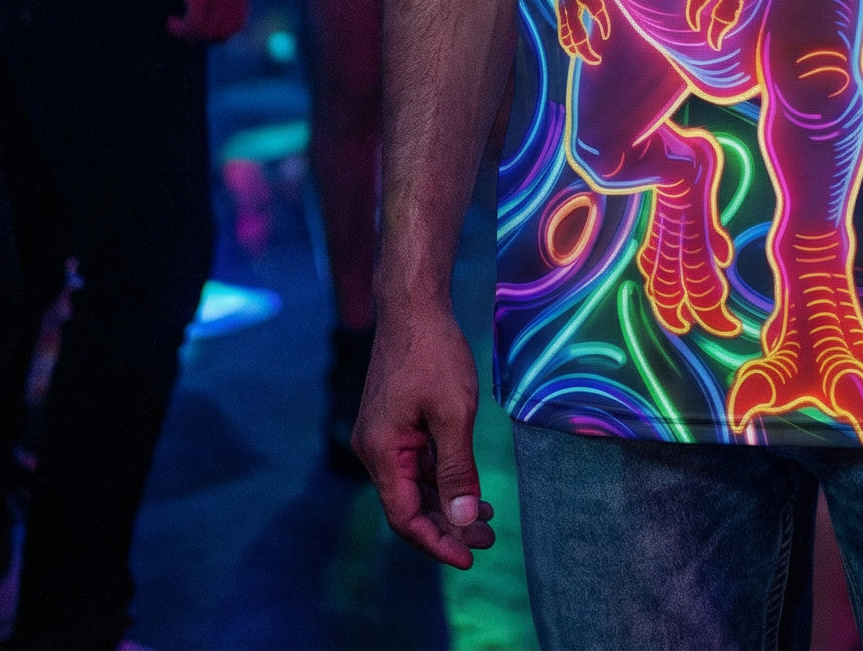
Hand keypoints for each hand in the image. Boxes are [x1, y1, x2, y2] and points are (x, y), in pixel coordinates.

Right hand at [161, 0, 251, 41]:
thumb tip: (211, 11)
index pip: (237, 23)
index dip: (218, 33)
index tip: (199, 30)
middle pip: (224, 32)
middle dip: (202, 37)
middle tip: (184, 31)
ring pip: (208, 32)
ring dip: (189, 34)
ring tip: (175, 26)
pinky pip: (194, 24)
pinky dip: (182, 30)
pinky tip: (171, 23)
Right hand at [353, 301, 496, 568]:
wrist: (414, 304)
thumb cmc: (433, 353)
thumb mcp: (453, 413)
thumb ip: (457, 470)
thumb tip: (465, 520)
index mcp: (380, 451)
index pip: (404, 516)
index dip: (437, 541)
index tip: (469, 557)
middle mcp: (374, 448)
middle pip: (409, 504)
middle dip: (449, 524)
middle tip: (488, 539)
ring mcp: (383, 434)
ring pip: (414, 484)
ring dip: (448, 502)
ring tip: (487, 518)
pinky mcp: (394, 421)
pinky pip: (417, 461)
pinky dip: (442, 476)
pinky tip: (470, 484)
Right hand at [556, 0, 608, 61]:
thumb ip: (600, 15)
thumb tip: (605, 36)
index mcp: (571, 10)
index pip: (578, 35)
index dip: (586, 48)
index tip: (597, 57)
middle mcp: (563, 17)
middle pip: (572, 41)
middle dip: (583, 53)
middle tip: (596, 60)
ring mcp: (560, 18)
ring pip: (565, 40)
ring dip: (575, 50)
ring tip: (589, 57)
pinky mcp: (560, 19)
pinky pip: (563, 36)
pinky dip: (570, 45)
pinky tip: (578, 50)